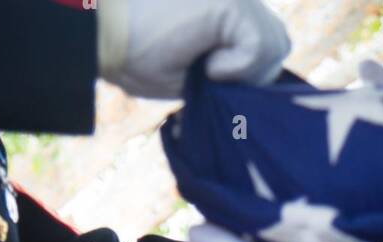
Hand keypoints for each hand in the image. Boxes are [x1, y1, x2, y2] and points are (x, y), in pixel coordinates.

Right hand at [99, 0, 289, 99]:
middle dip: (255, 74)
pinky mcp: (229, 3)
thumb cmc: (134, 54)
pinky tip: (208, 65)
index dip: (253, 72)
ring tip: (207, 69)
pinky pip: (257, 46)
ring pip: (276, 45)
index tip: (218, 84)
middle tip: (215, 79)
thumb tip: (251, 91)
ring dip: (244, 72)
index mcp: (225, 12)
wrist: (103, 33)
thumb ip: (226, 73)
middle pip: (279, 43)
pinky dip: (236, 67)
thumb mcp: (189, 74)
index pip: (267, 43)